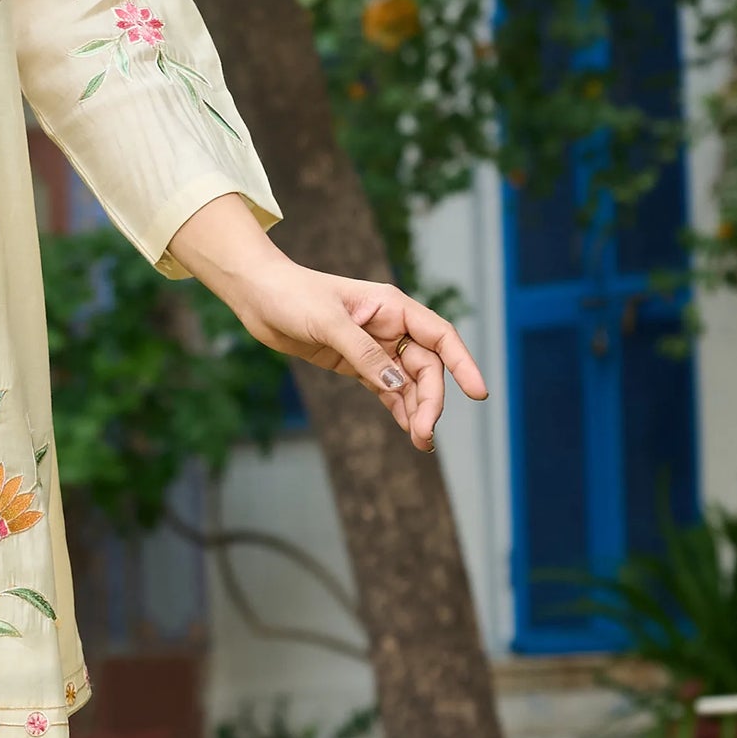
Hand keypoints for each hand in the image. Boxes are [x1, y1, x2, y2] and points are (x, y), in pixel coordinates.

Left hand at [168, 195, 484, 453]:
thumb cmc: (292, 296)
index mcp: (391, 307)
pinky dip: (397, 406)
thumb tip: (397, 383)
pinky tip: (407, 428)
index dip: (463, 363)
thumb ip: (363, 353)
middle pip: (425, 367)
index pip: (440, 336)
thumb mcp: (327, 323)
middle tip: (425, 434)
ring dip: (417, 409)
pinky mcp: (354, 362)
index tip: (478, 393)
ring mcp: (373, 345)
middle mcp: (388, 326)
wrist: (257, 295)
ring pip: (408, 381)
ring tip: (421, 442)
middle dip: (430, 400)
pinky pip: (385, 387)